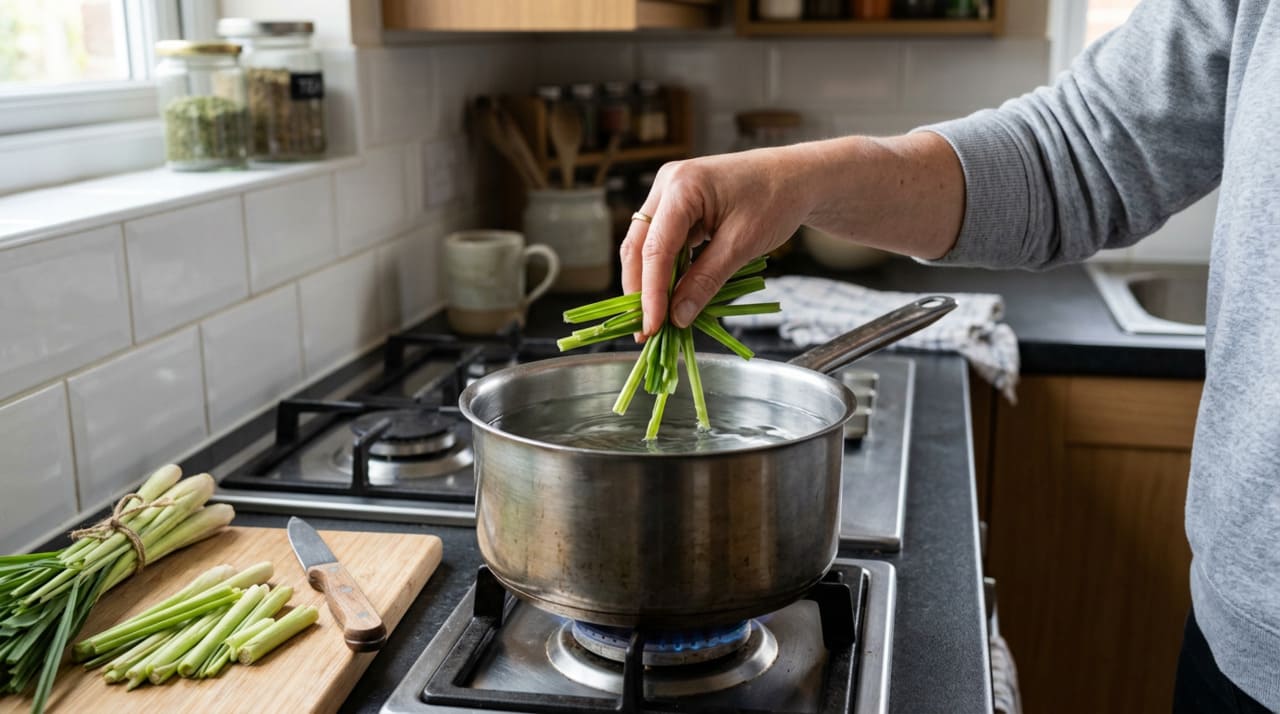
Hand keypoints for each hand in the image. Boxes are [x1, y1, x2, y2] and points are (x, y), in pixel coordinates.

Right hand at [620, 147, 811, 334]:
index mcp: (682, 186)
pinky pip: (661, 242)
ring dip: (648, 283)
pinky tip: (670, 296)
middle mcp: (667, 184)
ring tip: (656, 320)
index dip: (651, 293)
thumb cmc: (776, 200)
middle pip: (637, 246)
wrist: (796, 176)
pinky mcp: (677, 205)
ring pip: (645, 245)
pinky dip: (664, 271)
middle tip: (644, 331)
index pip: (655, 249)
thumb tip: (678, 317)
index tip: (652, 327)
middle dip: (639, 291)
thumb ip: (706, 280)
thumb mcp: (742, 245)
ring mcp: (669, 192)